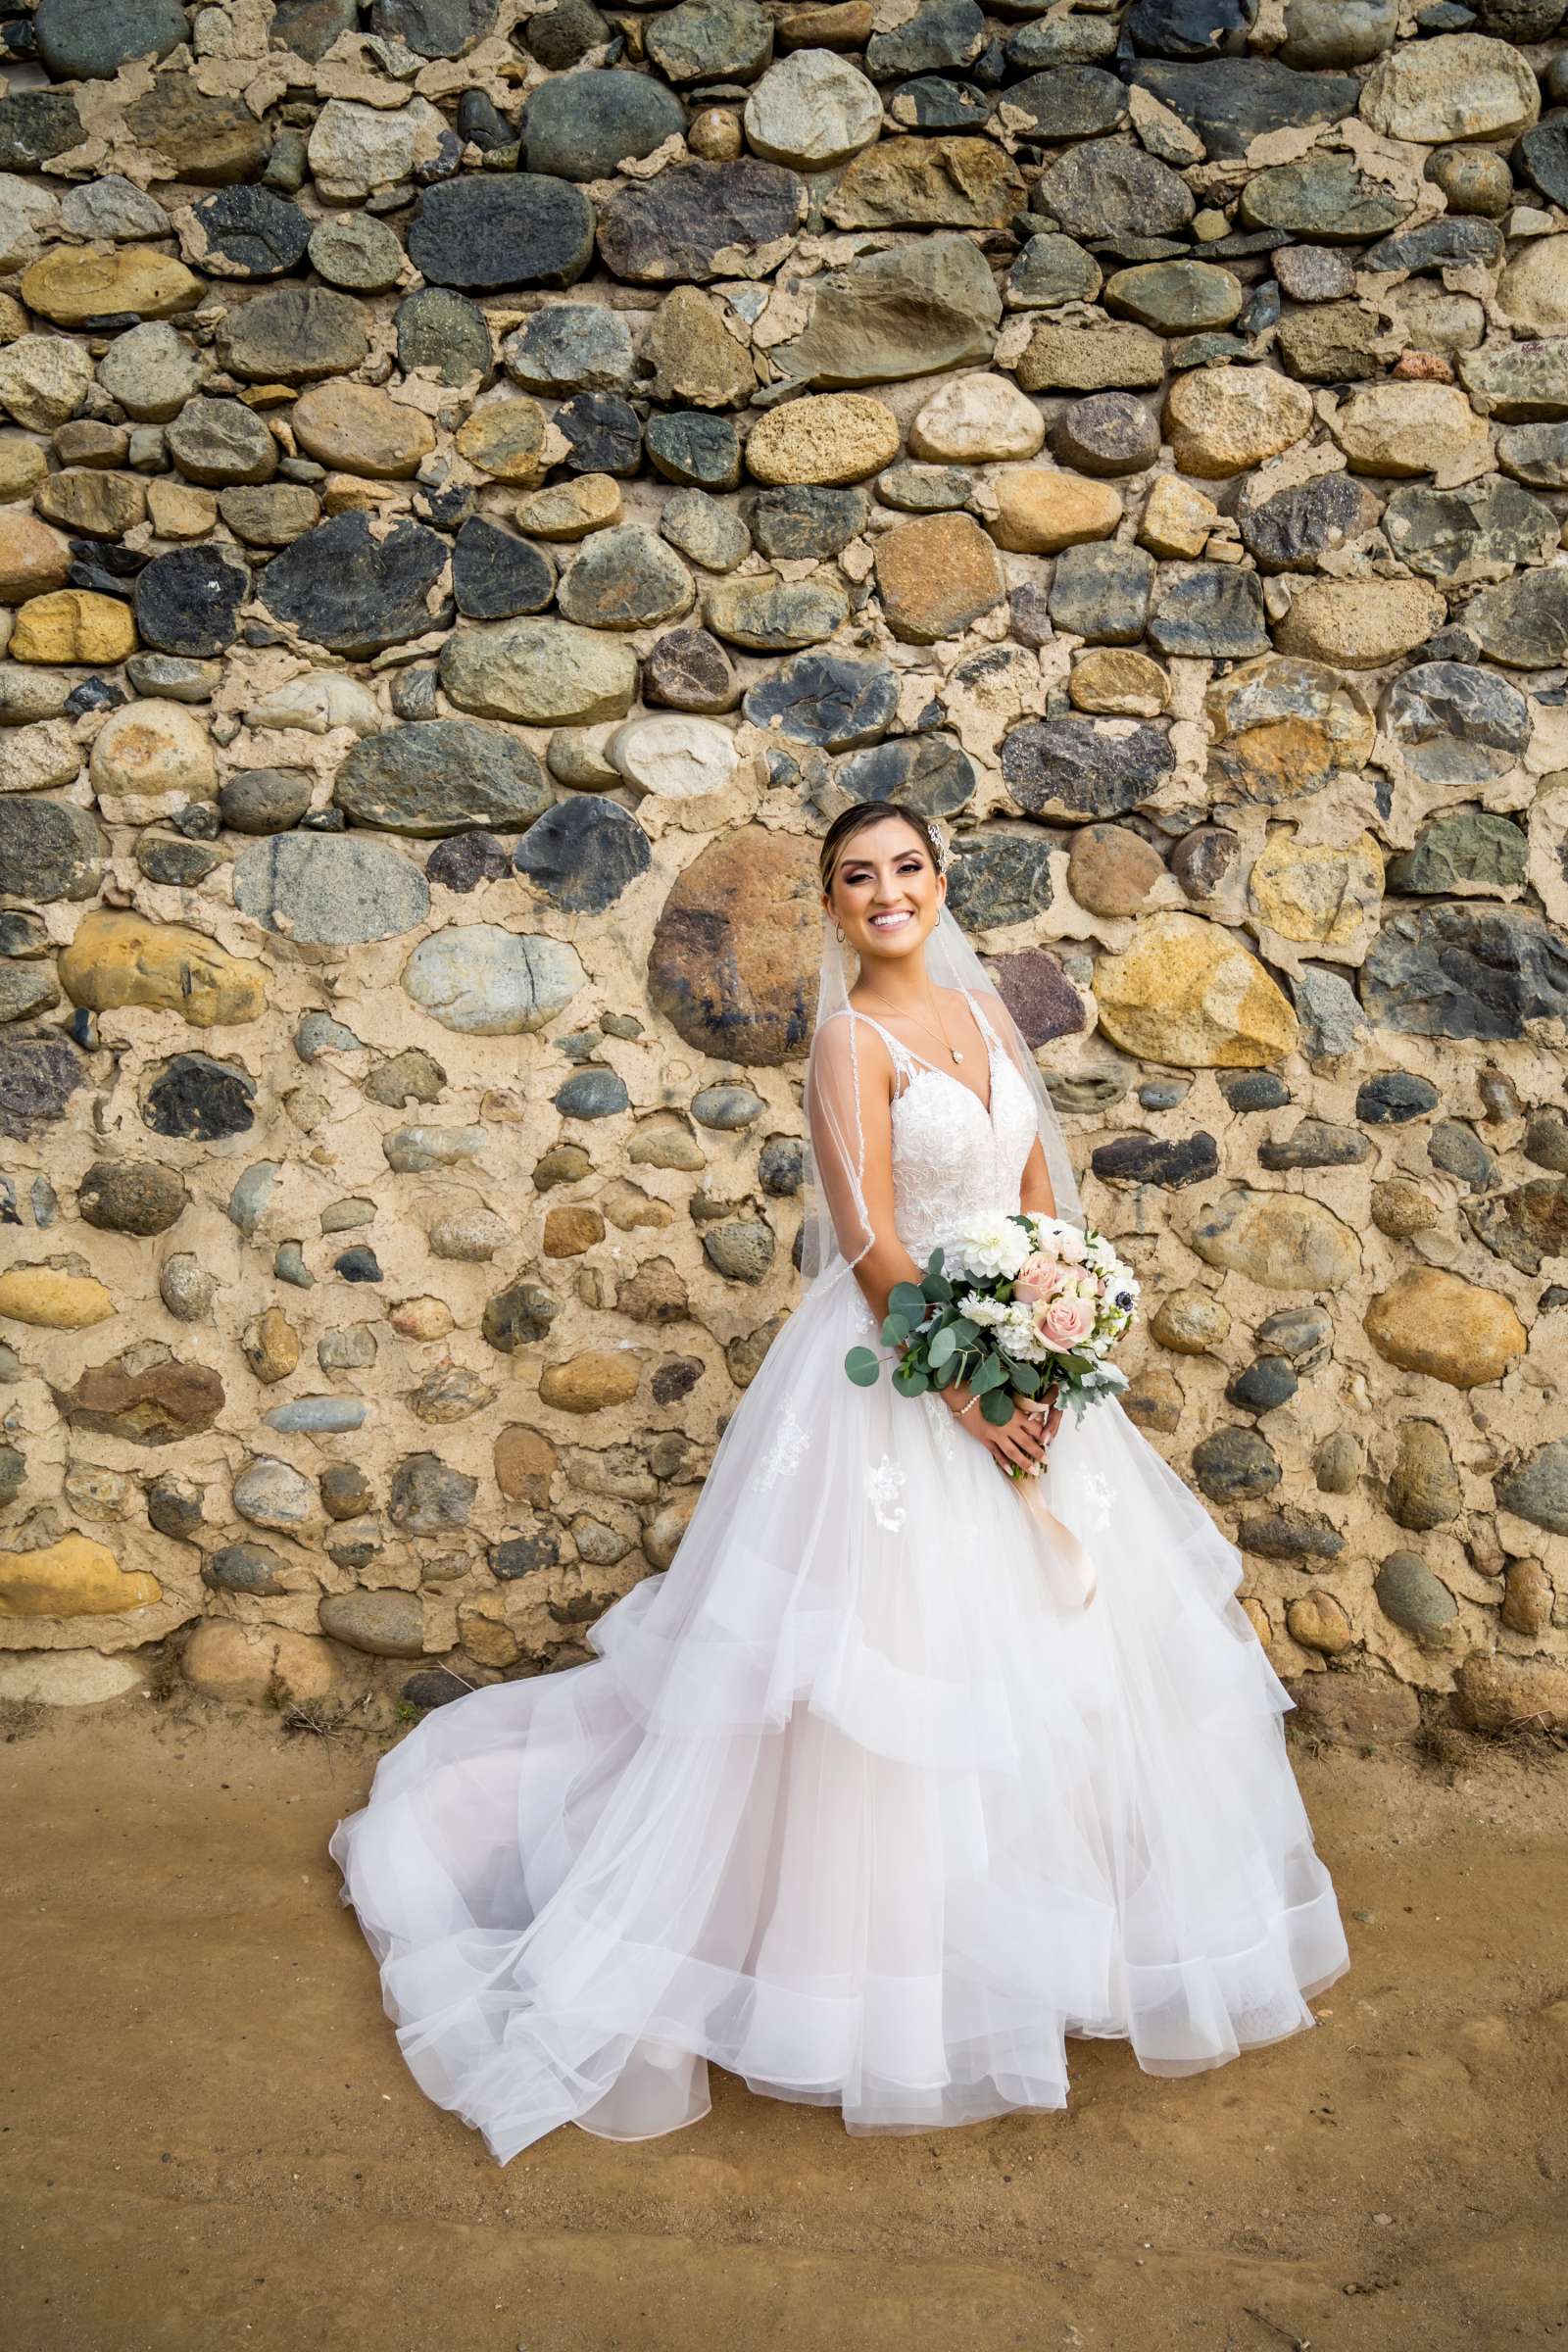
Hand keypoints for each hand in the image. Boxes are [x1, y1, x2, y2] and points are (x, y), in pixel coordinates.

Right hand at [943, 1379, 1059, 1476]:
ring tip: (1034, 1472)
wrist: (963, 1396)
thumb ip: (1017, 1408)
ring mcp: (996, 1435)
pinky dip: (1003, 1462)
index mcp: (1015, 1414)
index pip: (1035, 1428)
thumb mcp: (1005, 1397)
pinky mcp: (985, 1439)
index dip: (1043, 1435)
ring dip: (1024, 1463)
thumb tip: (1031, 1415)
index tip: (1049, 1441)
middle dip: (1038, 1453)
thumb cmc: (984, 1392)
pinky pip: (996, 1453)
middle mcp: (1008, 1427)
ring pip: (1013, 1452)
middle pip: (1027, 1443)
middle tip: (1047, 1462)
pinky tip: (1010, 1471)